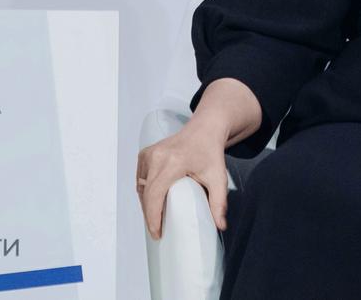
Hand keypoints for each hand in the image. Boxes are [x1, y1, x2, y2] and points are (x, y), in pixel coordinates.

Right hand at [136, 122, 229, 238]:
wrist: (205, 128)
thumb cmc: (211, 151)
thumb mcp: (218, 177)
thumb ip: (219, 202)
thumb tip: (220, 225)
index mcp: (172, 162)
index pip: (155, 194)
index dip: (153, 216)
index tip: (157, 233)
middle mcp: (157, 156)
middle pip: (146, 194)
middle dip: (149, 215)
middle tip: (157, 232)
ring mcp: (149, 154)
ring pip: (141, 187)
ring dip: (146, 204)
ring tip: (156, 218)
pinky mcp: (146, 153)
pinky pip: (140, 178)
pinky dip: (144, 192)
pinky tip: (152, 202)